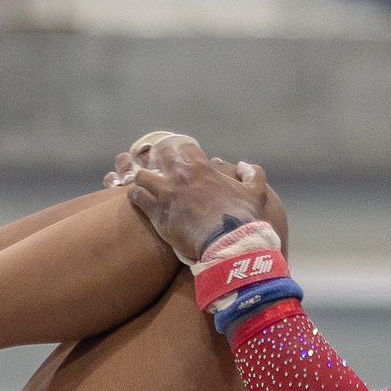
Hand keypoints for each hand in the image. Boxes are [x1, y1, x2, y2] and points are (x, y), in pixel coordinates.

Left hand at [113, 140, 270, 261]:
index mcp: (202, 167)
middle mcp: (181, 175)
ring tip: (144, 186)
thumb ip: (253, 174)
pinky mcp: (156, 212)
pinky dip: (135, 195)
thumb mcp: (256, 193)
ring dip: (143, 179)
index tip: (181, 160)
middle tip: (159, 170)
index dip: (182, 153)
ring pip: (142, 175)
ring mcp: (166, 192)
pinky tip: (136, 200)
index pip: (185, 147)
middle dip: (159, 161)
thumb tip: (245, 165)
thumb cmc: (243, 218)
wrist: (228, 243)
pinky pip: (136, 196)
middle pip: (160, 156)